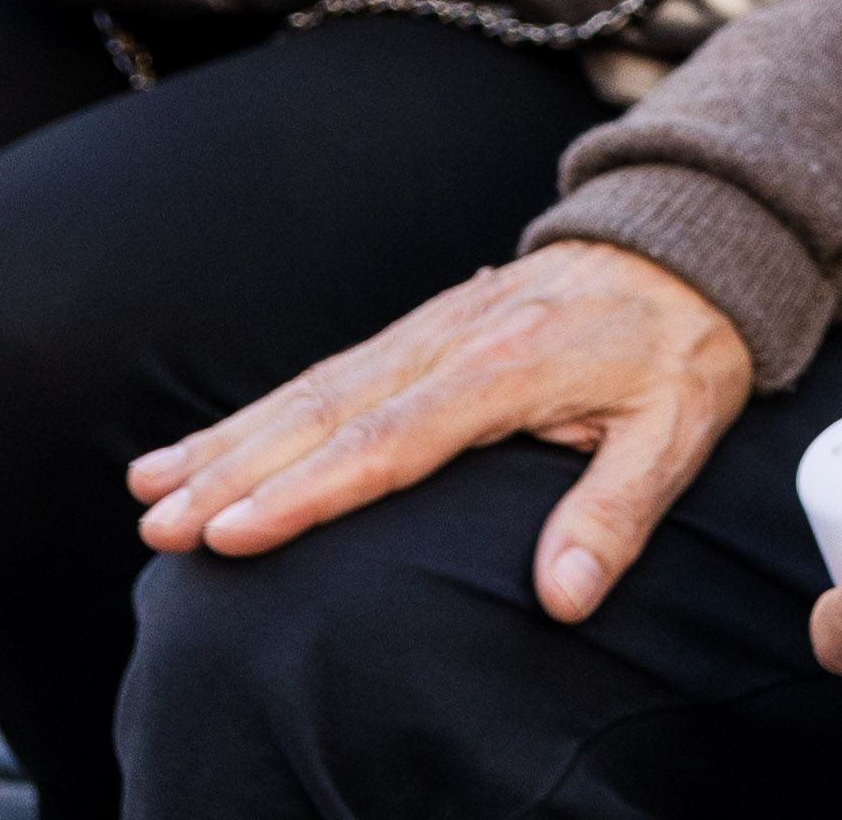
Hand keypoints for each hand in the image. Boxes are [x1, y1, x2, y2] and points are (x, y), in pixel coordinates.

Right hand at [134, 242, 754, 617]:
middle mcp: (455, 339)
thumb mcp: (678, 430)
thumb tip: (564, 598)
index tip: (237, 532)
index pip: (393, 439)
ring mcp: (431, 327)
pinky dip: (257, 412)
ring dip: (227, 440)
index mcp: (512, 365)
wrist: (693, 243)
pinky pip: (326, 372)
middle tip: (160, 526)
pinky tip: (199, 446)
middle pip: (328, 413)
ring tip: (149, 489)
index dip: (311, 490)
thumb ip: (617, 512)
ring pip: (312, 389)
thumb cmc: (684, 345)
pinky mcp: (421, 327)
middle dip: (236, 471)